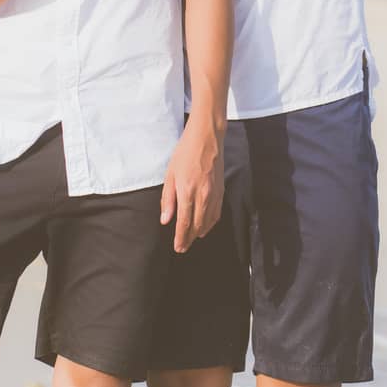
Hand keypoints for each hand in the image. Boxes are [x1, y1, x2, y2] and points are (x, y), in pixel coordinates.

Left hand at [161, 122, 223, 252]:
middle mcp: (203, 195)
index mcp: (187, 192)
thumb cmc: (185, 153)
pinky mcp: (221, 190)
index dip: (180, 238)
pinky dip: (211, 222)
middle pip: (197, 226)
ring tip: (192, 239)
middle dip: (189, 239)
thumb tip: (166, 220)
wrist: (206, 138)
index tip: (177, 247)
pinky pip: (217, 213)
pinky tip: (205, 226)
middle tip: (182, 248)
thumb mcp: (170, 175)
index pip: (184, 223)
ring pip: (209, 221)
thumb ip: (168, 199)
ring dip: (200, 232)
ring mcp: (214, 194)